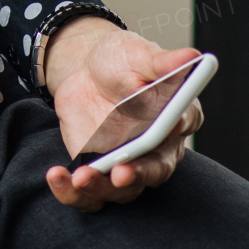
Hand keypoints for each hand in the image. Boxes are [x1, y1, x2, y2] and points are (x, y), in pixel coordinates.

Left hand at [42, 18, 203, 211]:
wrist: (86, 71)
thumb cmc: (121, 62)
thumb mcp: (137, 54)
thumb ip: (160, 61)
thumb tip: (191, 56)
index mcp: (176, 117)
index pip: (182, 124)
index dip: (175, 129)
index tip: (167, 125)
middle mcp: (156, 150)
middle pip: (154, 170)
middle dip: (137, 174)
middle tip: (119, 172)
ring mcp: (127, 164)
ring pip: (122, 190)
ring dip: (101, 188)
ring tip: (81, 177)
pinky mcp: (98, 171)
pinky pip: (89, 195)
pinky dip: (73, 193)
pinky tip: (57, 176)